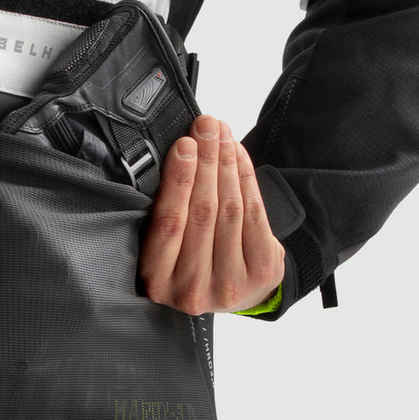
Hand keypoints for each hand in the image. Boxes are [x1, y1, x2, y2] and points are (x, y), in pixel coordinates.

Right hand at [138, 115, 284, 314]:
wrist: (225, 293)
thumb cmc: (184, 260)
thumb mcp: (161, 247)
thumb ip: (164, 210)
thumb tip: (178, 152)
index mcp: (157, 280)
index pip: (170, 222)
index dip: (179, 179)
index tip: (184, 144)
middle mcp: (192, 289)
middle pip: (204, 211)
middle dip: (206, 161)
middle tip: (207, 126)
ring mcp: (230, 285)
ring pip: (230, 209)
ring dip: (226, 164)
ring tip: (221, 134)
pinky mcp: (261, 274)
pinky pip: (255, 215)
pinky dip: (246, 178)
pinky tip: (237, 155)